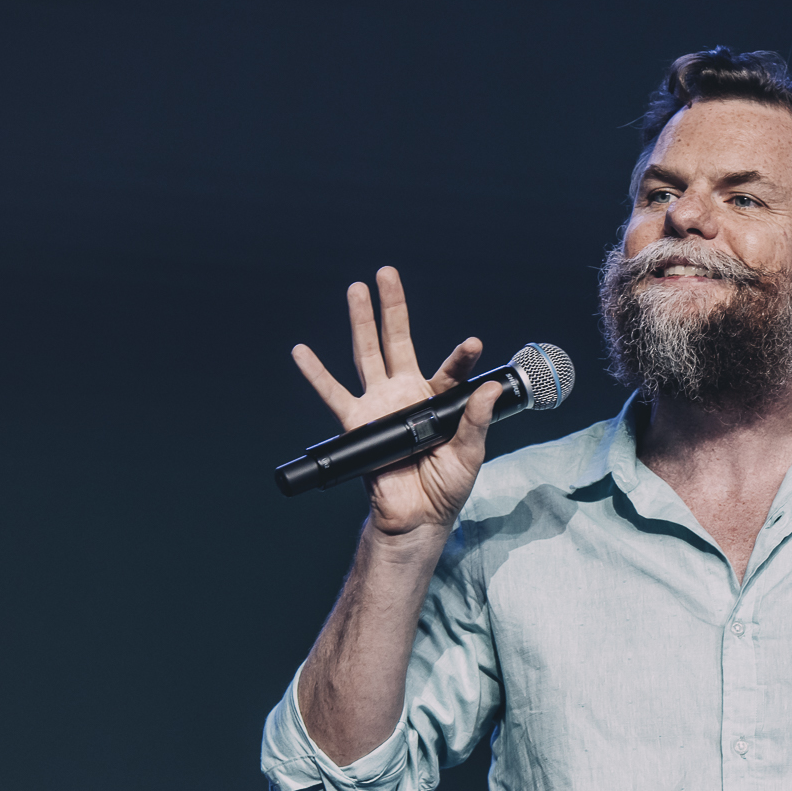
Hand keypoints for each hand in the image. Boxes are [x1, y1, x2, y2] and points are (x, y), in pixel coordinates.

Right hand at [290, 266, 502, 538]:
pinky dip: (315, 373)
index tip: (472, 343)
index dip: (460, 356)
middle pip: (398, 341)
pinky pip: (333, 394)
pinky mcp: (357, 423)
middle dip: (393, 308)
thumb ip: (476, 420)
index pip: (450, 369)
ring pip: (366, 355)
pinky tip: (301, 351)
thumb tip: (490, 388)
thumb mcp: (470, 454)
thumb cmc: (445, 487)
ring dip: (359, 322)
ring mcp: (380, 405)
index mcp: (438, 400)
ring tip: (355, 289)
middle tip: (387, 273)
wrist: (416, 517)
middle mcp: (406, 394)